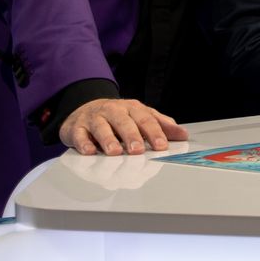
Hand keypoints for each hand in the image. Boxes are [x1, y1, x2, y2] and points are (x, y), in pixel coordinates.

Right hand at [59, 98, 185, 156]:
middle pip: (124, 122)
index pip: (146, 119)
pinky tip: (89, 151)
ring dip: (108, 139)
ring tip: (115, 152)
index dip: (155, 132)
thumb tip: (183, 134)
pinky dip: (83, 143)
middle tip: (138, 150)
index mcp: (132, 108)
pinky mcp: (76, 127)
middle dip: (132, 136)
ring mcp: (94, 118)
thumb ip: (161, 125)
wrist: (84, 108)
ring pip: (101, 127)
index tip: (162, 146)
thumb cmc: (118, 117)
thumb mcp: (140, 117)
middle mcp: (113, 111)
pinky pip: (79, 135)